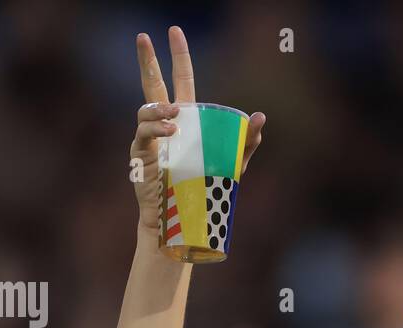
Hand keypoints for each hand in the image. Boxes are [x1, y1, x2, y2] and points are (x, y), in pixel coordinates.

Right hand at [131, 26, 265, 231]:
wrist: (183, 221)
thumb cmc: (205, 192)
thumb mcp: (233, 165)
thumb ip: (247, 142)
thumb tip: (261, 117)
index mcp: (185, 119)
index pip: (180, 80)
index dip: (178, 56)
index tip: (174, 31)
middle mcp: (164, 124)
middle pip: (153, 84)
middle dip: (148, 60)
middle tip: (144, 35)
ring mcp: (150, 138)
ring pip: (147, 109)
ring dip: (159, 108)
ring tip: (174, 115)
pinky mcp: (141, 154)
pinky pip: (144, 134)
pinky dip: (157, 129)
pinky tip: (171, 131)